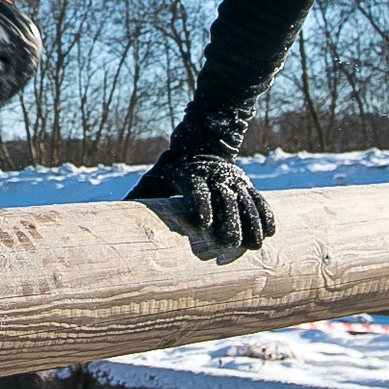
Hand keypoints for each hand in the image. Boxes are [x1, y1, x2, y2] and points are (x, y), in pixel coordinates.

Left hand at [128, 148, 275, 252]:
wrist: (201, 142)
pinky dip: (265, 215)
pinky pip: (258, 200)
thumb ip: (142, 194)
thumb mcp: (156, 177)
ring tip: (255, 246)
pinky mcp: (245, 184)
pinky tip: (270, 234)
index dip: (201, 205)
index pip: (197, 191)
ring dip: (252, 223)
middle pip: (224, 199)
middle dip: (230, 221)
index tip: (204, 224)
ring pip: (245, 201)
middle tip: (231, 244)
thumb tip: (118, 211)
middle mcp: (214, 177)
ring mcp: (232, 181)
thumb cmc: (172, 168)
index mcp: (191, 176)